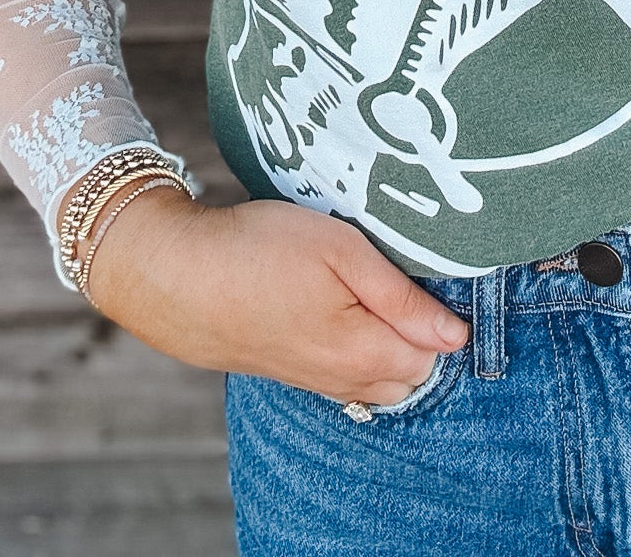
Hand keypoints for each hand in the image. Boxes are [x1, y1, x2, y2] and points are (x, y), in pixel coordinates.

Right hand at [82, 190, 469, 402]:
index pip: (435, 352)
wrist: (176, 274)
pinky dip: (354, 348)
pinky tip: (335, 306)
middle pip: (410, 371)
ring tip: (362, 286)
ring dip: (385, 340)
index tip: (422, 268)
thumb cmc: (258, 250)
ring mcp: (313, 380)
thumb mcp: (340, 251)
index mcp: (362, 352)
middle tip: (392, 272)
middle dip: (417, 330)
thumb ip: (401, 297)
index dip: (438, 309)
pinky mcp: (290, 372)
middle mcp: (342, 380)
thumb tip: (455, 334)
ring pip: (376, 377)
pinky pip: (343, 375)